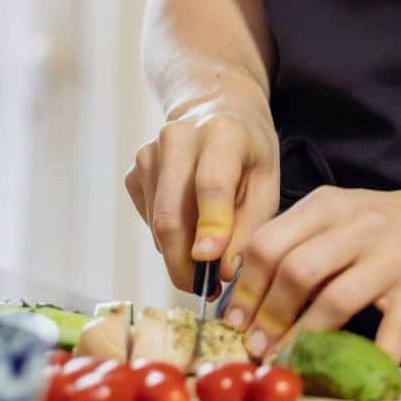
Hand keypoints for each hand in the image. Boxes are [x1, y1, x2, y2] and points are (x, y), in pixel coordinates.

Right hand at [125, 92, 279, 290]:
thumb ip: (249, 227)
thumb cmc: (248, 152)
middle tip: (206, 290)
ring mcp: (148, 154)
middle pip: (171, 214)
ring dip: (179, 254)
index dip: (211, 228)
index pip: (211, 185)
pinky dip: (168, 237)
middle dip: (185, 263)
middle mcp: (177, 138)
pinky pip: (149, 221)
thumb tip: (222, 272)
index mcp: (221, 134)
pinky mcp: (134, 172)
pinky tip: (190, 225)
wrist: (216, 111)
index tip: (211, 265)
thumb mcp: (266, 183)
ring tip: (206, 258)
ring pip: (157, 224)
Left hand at [223, 182, 400, 362]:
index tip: (232, 320)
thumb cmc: (378, 232)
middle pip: (296, 270)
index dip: (244, 287)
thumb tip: (239, 299)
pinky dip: (366, 356)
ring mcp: (394, 256)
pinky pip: (390, 330)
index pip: (268, 243)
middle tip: (254, 344)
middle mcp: (360, 225)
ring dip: (302, 338)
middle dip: (267, 315)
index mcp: (326, 205)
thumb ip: (290, 246)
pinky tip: (344, 370)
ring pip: (335, 300)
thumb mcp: (333, 221)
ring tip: (284, 359)